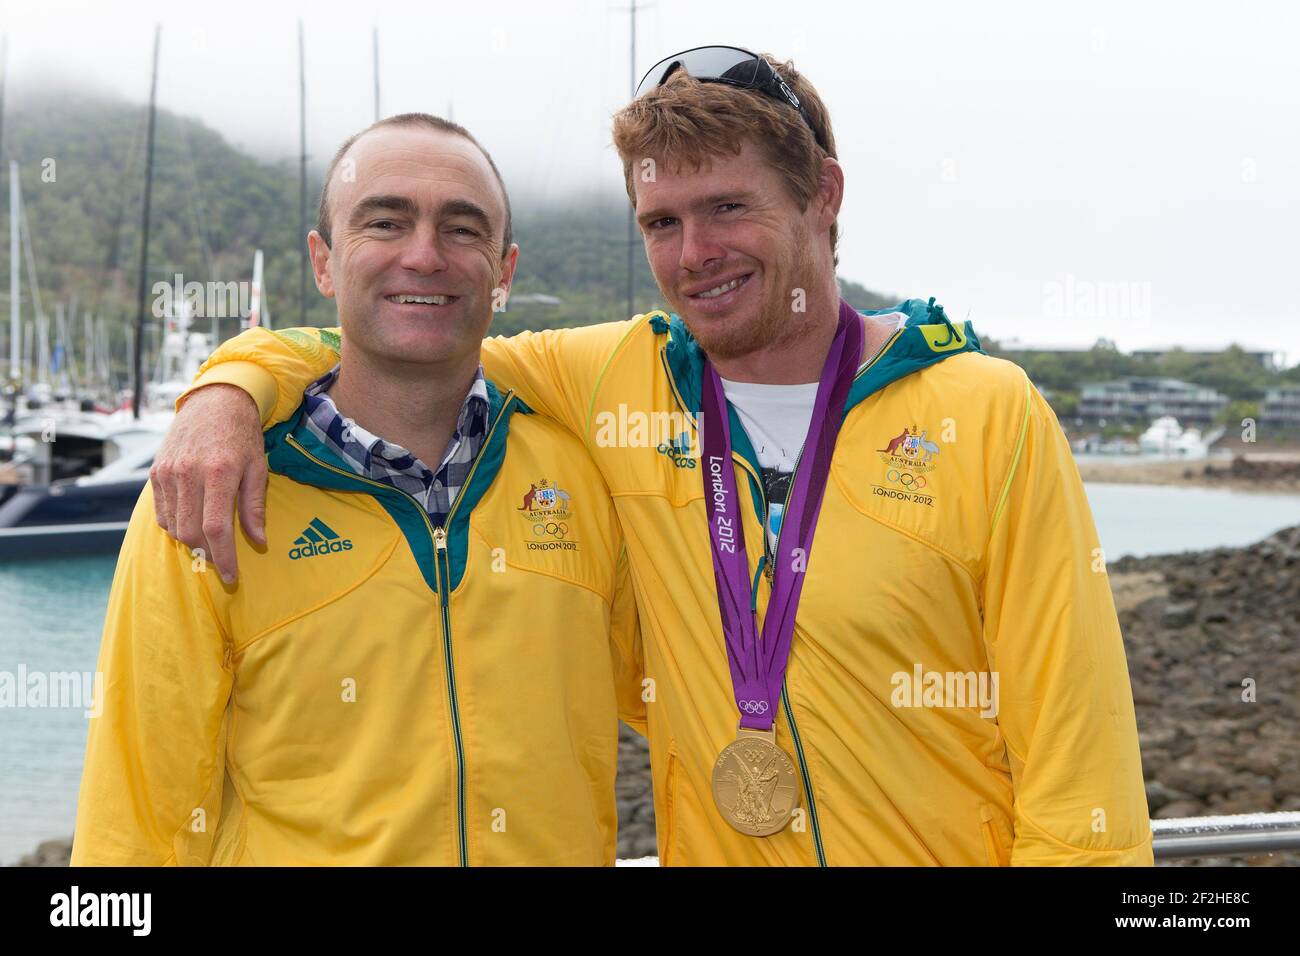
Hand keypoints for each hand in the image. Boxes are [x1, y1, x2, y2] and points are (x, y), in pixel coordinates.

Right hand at [149, 384, 266, 583]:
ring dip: (191, 542)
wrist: (215, 402)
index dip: (224, 558)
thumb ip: (254, 507)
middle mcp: (188, 473)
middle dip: (207, 554)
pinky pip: (162, 513)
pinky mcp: (155, 472)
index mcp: (219, 472)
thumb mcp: (258, 468)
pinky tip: (193, 524)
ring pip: (173, 526)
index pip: (216, 528)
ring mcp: (168, 473)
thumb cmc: (242, 436)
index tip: (233, 576)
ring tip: (210, 543)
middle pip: (191, 532)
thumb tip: (259, 542)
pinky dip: (176, 526)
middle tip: (223, 562)